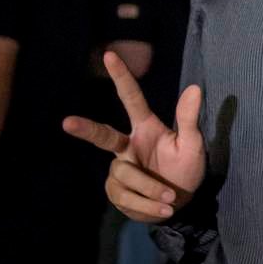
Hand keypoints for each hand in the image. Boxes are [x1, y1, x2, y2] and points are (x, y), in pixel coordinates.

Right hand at [62, 51, 205, 222]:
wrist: (182, 204)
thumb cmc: (186, 169)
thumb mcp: (193, 145)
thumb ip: (188, 119)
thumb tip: (195, 87)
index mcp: (145, 128)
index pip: (131, 99)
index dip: (121, 77)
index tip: (109, 55)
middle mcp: (127, 146)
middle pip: (103, 135)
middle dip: (86, 129)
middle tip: (67, 122)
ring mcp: (118, 168)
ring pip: (125, 176)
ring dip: (151, 189)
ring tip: (171, 197)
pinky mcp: (115, 191)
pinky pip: (126, 197)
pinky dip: (148, 205)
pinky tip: (163, 208)